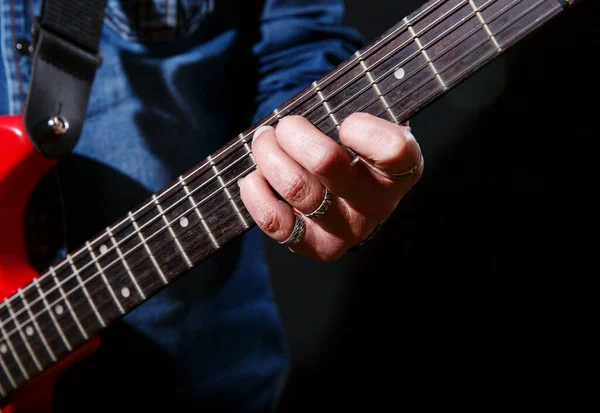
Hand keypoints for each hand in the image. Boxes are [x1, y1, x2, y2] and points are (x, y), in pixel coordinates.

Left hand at [239, 112, 422, 260]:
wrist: (356, 200)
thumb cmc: (358, 149)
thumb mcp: (372, 122)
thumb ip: (360, 103)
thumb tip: (321, 94)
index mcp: (401, 169)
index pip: (392, 149)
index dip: (361, 129)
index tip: (346, 123)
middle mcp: (377, 204)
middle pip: (326, 162)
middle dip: (292, 132)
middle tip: (285, 125)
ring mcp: (347, 230)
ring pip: (296, 187)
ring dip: (269, 156)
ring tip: (264, 141)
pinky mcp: (316, 247)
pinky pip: (276, 221)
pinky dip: (257, 193)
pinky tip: (256, 177)